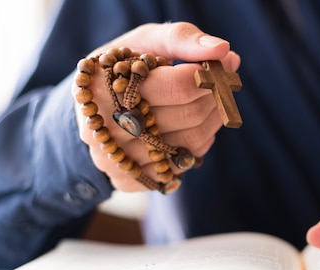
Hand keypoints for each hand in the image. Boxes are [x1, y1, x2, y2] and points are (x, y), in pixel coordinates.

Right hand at [73, 22, 240, 190]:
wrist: (95, 106)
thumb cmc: (127, 69)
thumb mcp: (146, 42)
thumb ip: (182, 39)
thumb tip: (222, 50)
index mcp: (105, 84)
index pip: (180, 86)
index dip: (211, 76)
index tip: (223, 66)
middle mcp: (105, 125)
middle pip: (189, 116)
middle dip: (216, 97)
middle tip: (223, 84)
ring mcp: (113, 158)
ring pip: (190, 144)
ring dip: (212, 121)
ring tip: (212, 103)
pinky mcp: (125, 180)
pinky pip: (180, 168)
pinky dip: (197, 147)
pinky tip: (192, 128)